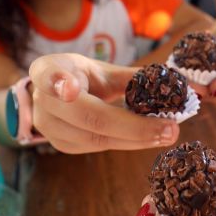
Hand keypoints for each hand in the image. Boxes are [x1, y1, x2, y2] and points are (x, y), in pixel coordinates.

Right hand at [28, 54, 178, 152]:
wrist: (56, 95)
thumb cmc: (82, 77)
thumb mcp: (102, 69)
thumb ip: (130, 77)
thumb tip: (173, 82)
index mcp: (47, 70)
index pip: (48, 75)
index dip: (59, 82)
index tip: (71, 89)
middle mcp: (41, 100)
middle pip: (88, 116)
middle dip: (133, 126)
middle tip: (169, 128)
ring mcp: (48, 126)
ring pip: (96, 138)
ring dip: (136, 139)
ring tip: (167, 134)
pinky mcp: (61, 145)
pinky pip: (97, 146)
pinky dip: (127, 142)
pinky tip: (150, 137)